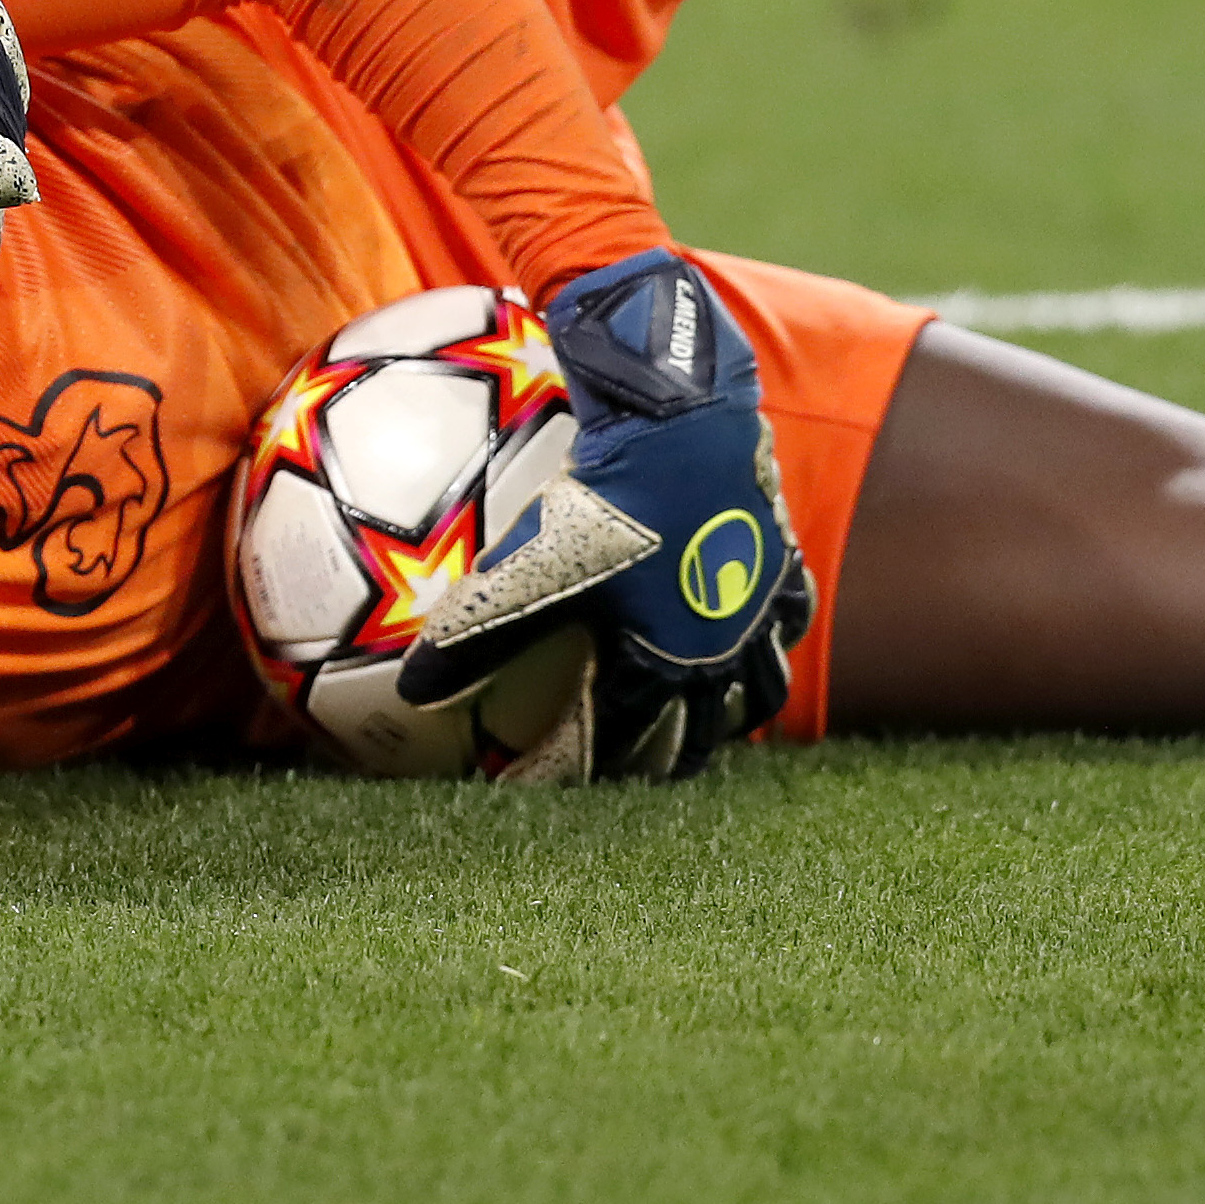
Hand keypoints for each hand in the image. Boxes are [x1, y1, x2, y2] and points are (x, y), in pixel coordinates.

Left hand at [400, 249, 813, 778]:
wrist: (680, 421)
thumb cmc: (604, 494)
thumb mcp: (526, 564)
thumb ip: (473, 631)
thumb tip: (413, 689)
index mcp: (657, 665)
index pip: (621, 743)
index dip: (582, 770)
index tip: (556, 782)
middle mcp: (717, 652)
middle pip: (699, 735)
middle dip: (668, 760)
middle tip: (641, 772)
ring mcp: (756, 610)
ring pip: (762, 691)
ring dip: (734, 713)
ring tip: (718, 721)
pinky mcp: (781, 561)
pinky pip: (791, 617)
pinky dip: (775, 638)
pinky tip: (762, 631)